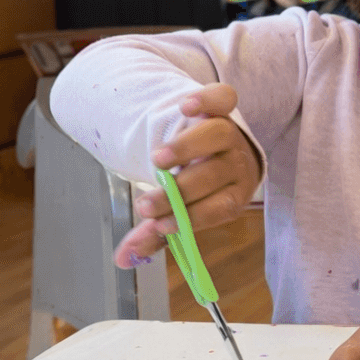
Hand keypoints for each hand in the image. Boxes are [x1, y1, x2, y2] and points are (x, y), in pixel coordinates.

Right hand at [113, 83, 261, 267]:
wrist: (213, 148)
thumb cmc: (197, 188)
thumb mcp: (180, 210)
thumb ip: (155, 232)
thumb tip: (122, 260)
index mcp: (234, 194)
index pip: (221, 207)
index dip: (193, 217)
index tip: (161, 226)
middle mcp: (237, 163)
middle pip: (216, 174)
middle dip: (180, 191)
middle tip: (146, 203)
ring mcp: (231, 133)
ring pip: (219, 135)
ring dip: (188, 147)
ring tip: (157, 160)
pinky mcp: (223, 107)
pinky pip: (225, 99)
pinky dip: (208, 100)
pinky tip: (186, 108)